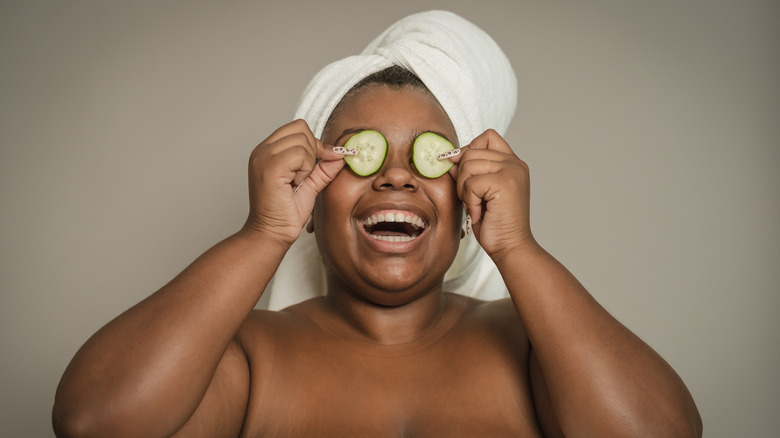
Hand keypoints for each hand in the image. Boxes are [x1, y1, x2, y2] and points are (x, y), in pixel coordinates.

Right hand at [242, 119, 352, 245]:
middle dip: (312, 151)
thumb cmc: (286, 212)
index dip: (314, 143)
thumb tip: (342, 153)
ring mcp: (263, 156)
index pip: (297, 127)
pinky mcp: (269, 167)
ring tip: (297, 182)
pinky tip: (294, 184)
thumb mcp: (310, 183)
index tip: (318, 164)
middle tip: (304, 175)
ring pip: (303, 140)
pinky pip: (300, 154)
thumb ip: (324, 167)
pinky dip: (304, 169)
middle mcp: (262, 149)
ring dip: (308, 163)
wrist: (272, 233)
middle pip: (301, 128)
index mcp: (268, 150)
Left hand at [445, 129, 534, 257]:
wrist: (510, 247)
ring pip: (467, 165)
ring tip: (476, 206)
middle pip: (471, 151)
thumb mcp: (477, 192)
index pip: (486, 137)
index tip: (464, 174)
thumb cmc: (493, 223)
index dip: (469, 151)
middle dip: (462, 177)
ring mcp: (512, 171)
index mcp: (512, 162)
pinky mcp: (505, 183)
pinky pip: (470, 183)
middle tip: (472, 199)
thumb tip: (448, 157)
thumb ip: (467, 171)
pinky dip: (469, 200)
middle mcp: (515, 163)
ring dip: (464, 190)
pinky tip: (480, 213)